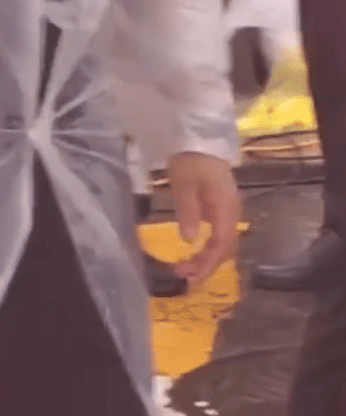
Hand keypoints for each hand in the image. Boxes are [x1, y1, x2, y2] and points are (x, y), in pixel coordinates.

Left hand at [167, 152, 240, 287]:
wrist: (198, 137)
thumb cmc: (190, 159)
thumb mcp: (183, 184)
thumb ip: (188, 211)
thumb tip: (189, 240)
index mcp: (226, 206)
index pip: (221, 243)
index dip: (207, 262)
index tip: (190, 275)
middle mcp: (231, 210)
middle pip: (225, 246)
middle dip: (207, 265)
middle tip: (185, 278)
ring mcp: (228, 208)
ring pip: (223, 241)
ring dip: (208, 257)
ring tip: (188, 268)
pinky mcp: (220, 205)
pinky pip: (219, 232)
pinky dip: (208, 246)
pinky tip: (195, 251)